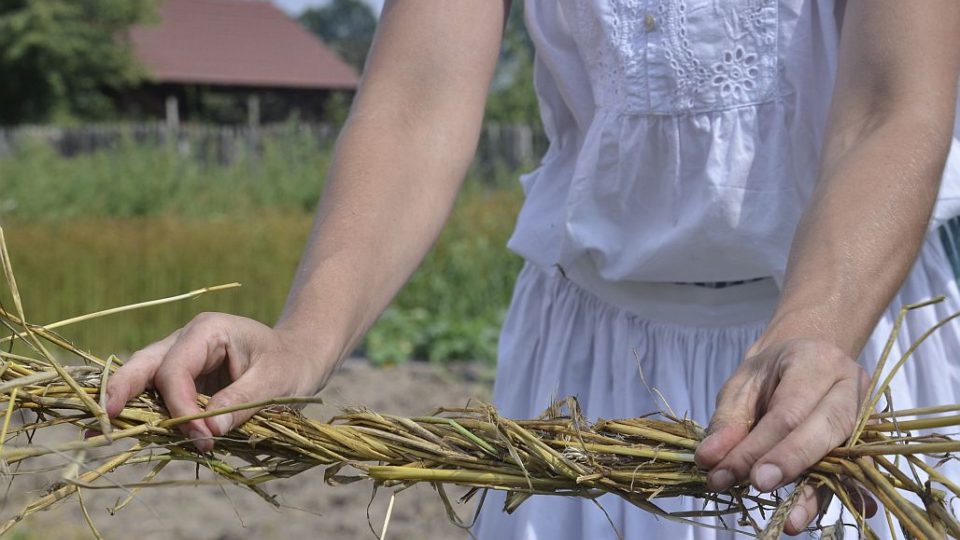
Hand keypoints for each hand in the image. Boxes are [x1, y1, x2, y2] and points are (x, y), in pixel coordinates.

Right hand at [105, 313, 328, 451]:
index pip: (176, 369)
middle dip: (122, 390)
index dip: (179, 407)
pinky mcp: (182, 379)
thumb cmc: (290, 363)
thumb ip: (242, 401)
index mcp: (208, 330)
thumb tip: (208, 431)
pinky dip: (142, 413)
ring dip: (125, 405)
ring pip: (142, 378)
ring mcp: (180, 358)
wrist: (299, 357)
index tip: (200, 438)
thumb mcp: (276, 381)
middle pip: (144, 364)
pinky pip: (156, 395)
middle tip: (102, 420)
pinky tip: (122, 431)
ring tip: (97, 431)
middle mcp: (186, 340)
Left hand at [694, 338, 871, 534]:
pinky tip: (840, 512)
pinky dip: (846, 494)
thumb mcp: (741, 385)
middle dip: (789, 462)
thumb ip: (727, 421)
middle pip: (824, 428)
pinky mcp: (869, 436)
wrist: (806, 356)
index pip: (786, 412)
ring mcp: (866, 411)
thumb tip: (709, 460)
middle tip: (757, 485)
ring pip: (844, 454)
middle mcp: (849, 384)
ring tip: (791, 522)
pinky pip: (858, 469)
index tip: (725, 473)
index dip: (757, 446)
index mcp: (815, 361)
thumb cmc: (771, 372)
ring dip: (815, 493)